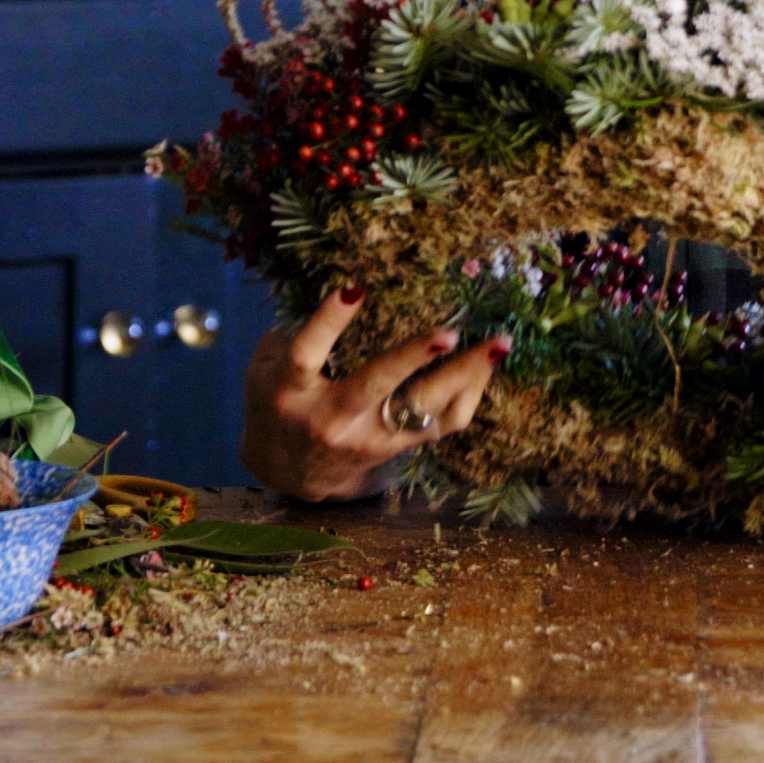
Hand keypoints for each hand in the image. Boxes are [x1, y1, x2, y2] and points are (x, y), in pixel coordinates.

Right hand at [239, 284, 509, 502]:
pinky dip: (468, 395)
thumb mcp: (264, 371)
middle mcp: (332, 417)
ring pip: (423, 409)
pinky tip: (487, 367)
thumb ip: (287, 335)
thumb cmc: (276, 405)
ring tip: (498, 345)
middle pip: (376, 385)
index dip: (329, 321)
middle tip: (450, 331)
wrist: (286, 474)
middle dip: (414, 357)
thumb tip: (333, 296)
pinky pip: (443, 424)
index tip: (355, 288)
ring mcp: (369, 438)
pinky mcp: (397, 448)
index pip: (307, 352)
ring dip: (464, 376)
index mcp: (292, 391)